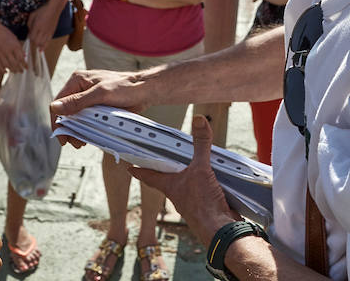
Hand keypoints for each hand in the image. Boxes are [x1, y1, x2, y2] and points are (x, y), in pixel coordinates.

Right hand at [0, 23, 25, 72]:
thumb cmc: (4, 33)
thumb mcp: (15, 38)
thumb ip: (19, 47)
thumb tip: (24, 55)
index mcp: (14, 46)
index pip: (21, 58)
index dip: (24, 64)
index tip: (26, 67)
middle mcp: (8, 51)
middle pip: (15, 64)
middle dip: (19, 69)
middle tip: (22, 71)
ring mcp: (0, 54)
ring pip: (7, 66)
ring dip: (12, 70)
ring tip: (16, 72)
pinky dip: (2, 69)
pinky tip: (6, 71)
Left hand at [27, 1, 62, 51]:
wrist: (54, 9)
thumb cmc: (42, 10)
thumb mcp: (32, 15)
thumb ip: (29, 24)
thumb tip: (29, 32)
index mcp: (37, 26)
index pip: (31, 37)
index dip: (29, 38)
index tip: (28, 36)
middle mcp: (43, 30)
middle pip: (36, 41)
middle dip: (33, 42)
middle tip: (32, 38)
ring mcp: (48, 32)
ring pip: (42, 43)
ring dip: (38, 44)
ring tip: (36, 45)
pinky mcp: (52, 33)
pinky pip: (48, 42)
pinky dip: (44, 47)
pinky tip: (41, 50)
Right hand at [50, 69, 148, 146]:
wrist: (144, 91)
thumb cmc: (125, 87)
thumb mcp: (100, 94)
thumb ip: (78, 101)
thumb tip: (55, 107)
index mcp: (77, 80)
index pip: (58, 102)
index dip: (57, 121)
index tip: (62, 137)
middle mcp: (80, 88)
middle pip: (65, 112)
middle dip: (68, 128)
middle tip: (74, 143)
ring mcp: (88, 98)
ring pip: (74, 118)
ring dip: (75, 131)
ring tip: (81, 143)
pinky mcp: (96, 107)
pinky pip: (85, 120)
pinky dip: (84, 129)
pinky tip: (87, 137)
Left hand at [129, 116, 238, 245]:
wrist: (221, 230)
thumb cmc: (203, 203)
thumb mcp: (201, 169)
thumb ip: (200, 144)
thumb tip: (198, 119)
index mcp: (169, 185)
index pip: (148, 174)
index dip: (139, 169)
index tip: (129, 166)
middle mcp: (178, 193)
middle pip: (167, 178)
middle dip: (165, 169)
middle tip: (163, 156)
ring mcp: (192, 201)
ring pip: (186, 184)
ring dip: (188, 174)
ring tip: (193, 160)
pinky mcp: (206, 204)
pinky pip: (203, 189)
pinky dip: (205, 181)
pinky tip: (214, 175)